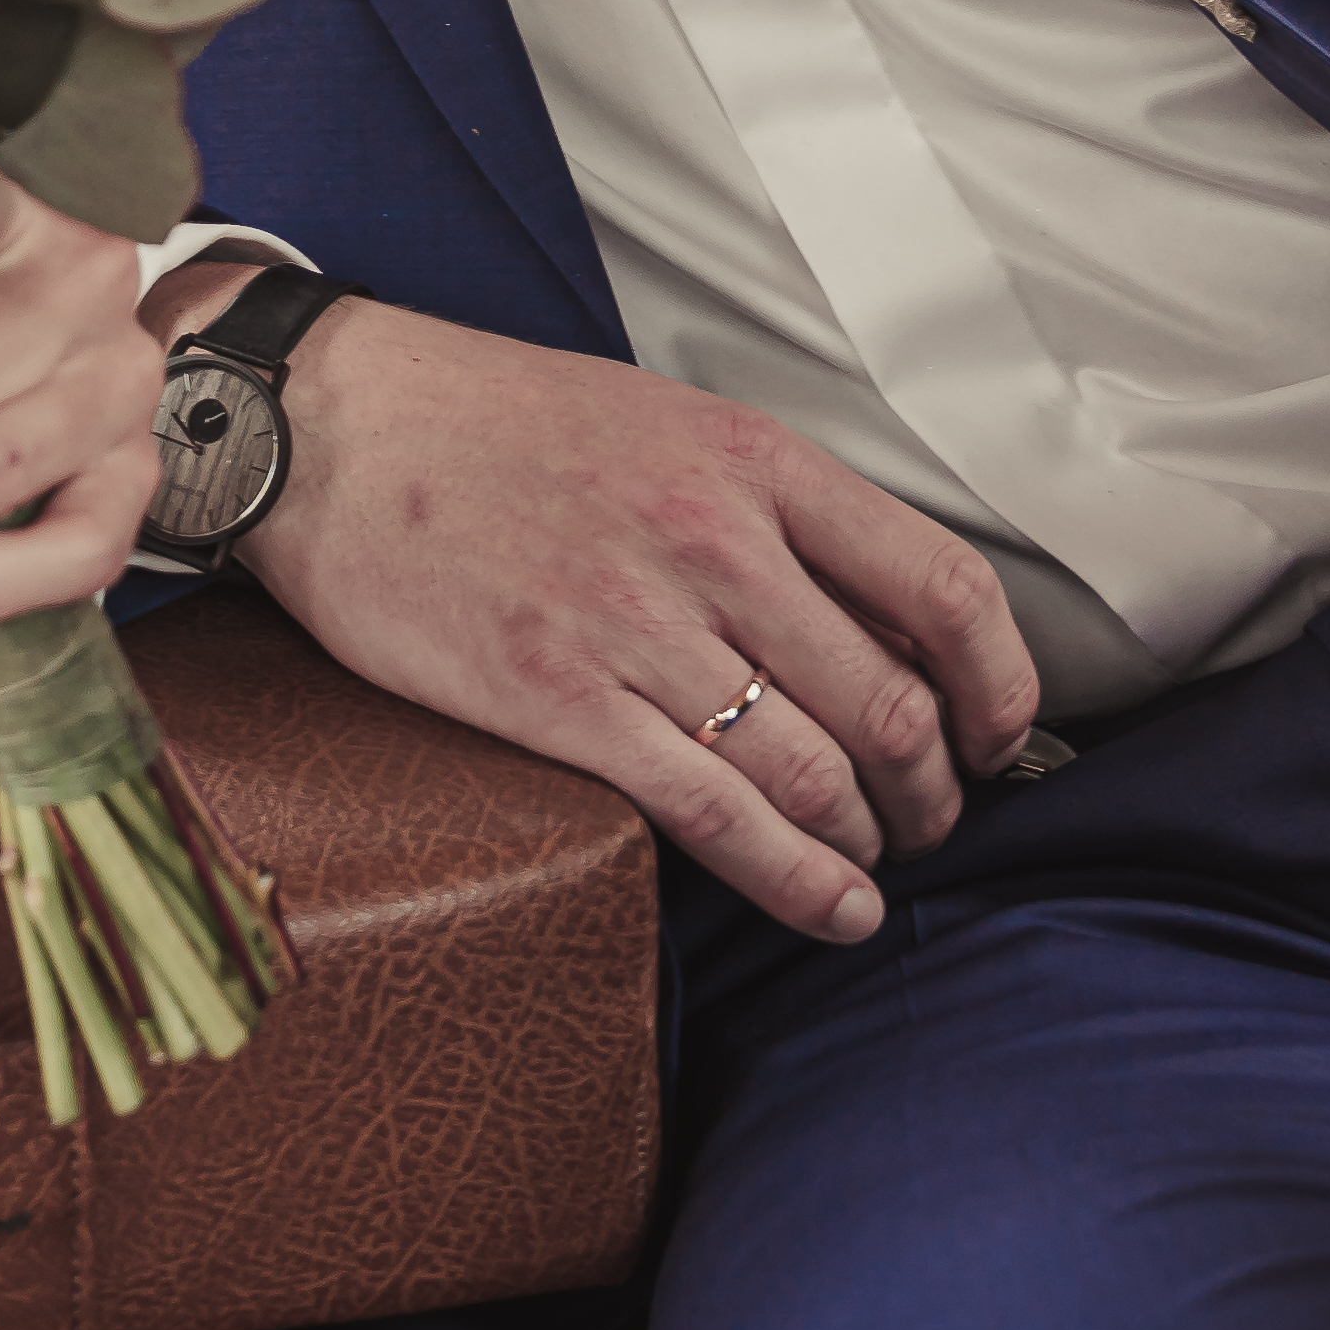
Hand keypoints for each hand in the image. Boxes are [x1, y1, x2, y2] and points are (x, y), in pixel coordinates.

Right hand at [230, 299, 1037, 940]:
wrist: (332, 423)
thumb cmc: (495, 426)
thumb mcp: (667, 427)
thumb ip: (775, 517)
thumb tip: (883, 625)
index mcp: (753, 462)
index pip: (942, 587)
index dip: (997, 686)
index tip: (996, 733)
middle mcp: (712, 540)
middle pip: (889, 703)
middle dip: (932, 791)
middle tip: (928, 821)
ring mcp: (634, 624)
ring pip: (814, 773)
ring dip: (868, 843)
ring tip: (869, 869)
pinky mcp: (558, 700)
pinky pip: (715, 814)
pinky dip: (795, 878)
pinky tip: (829, 907)